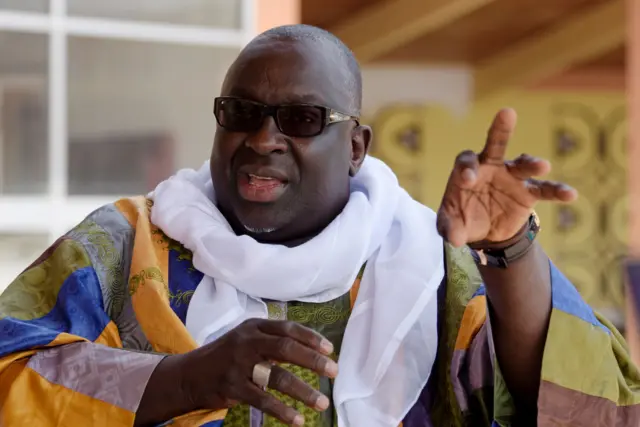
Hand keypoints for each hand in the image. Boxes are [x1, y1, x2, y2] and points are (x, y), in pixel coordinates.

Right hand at [179, 319, 336, 425]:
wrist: (190, 374)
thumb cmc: (227, 355)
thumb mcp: (246, 338)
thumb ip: (273, 339)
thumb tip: (311, 349)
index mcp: (254, 327)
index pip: (287, 328)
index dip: (310, 338)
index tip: (330, 349)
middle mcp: (247, 342)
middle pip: (286, 348)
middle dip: (313, 360)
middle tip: (333, 371)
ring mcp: (238, 365)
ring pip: (277, 377)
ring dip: (303, 391)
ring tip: (322, 402)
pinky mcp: (232, 388)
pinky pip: (262, 400)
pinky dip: (282, 411)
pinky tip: (298, 420)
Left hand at [436, 108, 577, 246]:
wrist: (484, 230)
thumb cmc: (462, 219)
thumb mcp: (451, 225)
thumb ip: (449, 229)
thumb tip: (453, 239)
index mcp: (468, 170)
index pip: (466, 161)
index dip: (467, 167)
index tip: (468, 179)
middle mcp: (491, 167)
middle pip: (496, 144)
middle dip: (501, 130)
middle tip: (507, 113)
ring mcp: (512, 177)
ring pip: (523, 165)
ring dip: (532, 164)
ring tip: (543, 166)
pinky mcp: (528, 192)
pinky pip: (544, 190)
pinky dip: (556, 191)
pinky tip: (570, 195)